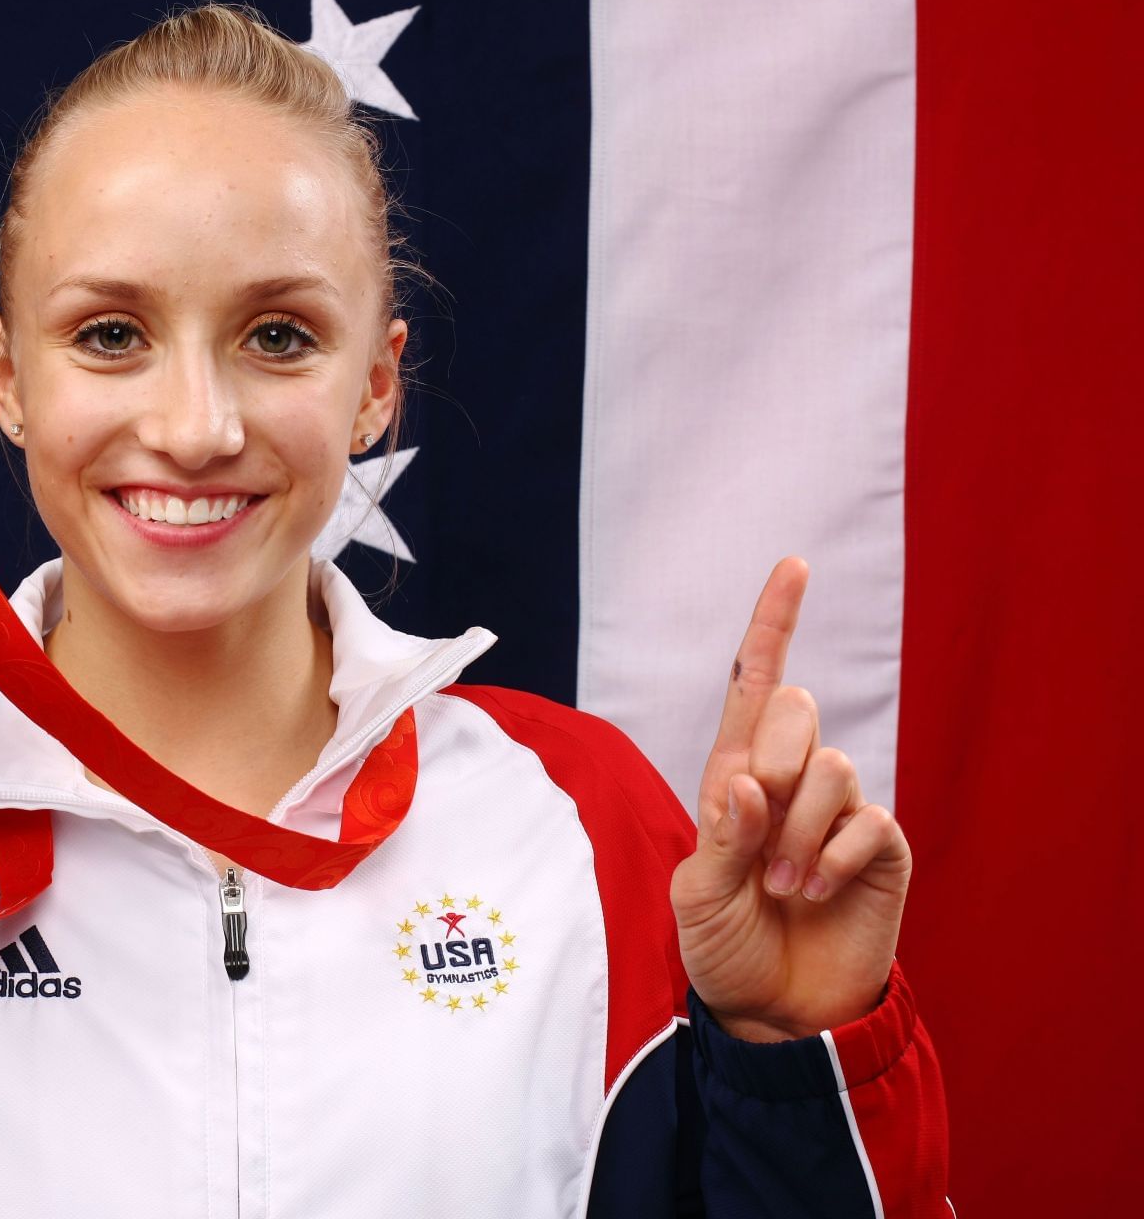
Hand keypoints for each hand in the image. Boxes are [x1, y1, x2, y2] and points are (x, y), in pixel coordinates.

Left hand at [669, 557, 912, 1040]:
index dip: (774, 624)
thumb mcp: (697, 895)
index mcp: (734, 775)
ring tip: (782, 886)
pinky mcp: (878, 845)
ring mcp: (839, 809)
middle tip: (758, 843)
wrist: (774, 1008)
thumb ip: (721, 837)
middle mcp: (790, 779)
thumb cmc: (724, 945)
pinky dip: (832, 856)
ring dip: (799, 831)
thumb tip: (748, 779)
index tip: (793, 566)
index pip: (755, 686)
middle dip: (775, 764)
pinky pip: (866, 816)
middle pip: (796, 710)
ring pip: (832, 765)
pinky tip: (815, 893)